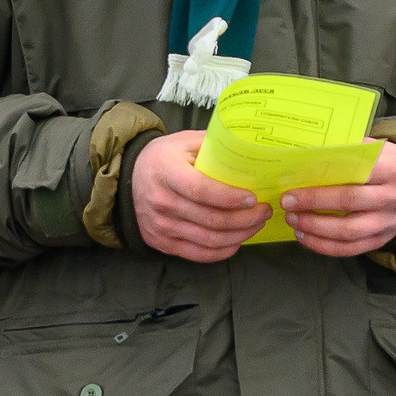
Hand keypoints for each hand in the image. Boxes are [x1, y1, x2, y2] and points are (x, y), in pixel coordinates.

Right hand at [132, 130, 267, 261]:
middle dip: (245, 218)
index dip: (230, 198)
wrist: (131, 178)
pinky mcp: (162, 243)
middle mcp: (161, 202)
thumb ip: (214, 144)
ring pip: (208, 240)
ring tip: (257, 224)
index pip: (201, 190)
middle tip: (264, 211)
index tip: (253, 198)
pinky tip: (238, 240)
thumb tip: (251, 147)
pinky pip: (198, 254)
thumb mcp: (184, 141)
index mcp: (166, 171)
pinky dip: (223, 251)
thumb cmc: (165, 157)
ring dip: (240, 235)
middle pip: (210, 219)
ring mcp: (160, 226)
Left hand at [283, 140, 395, 257]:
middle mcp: (393, 197)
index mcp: (392, 169)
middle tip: (287, 205)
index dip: (320, 186)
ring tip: (293, 222)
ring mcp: (389, 222)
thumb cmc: (383, 162)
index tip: (293, 189)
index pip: (352, 177)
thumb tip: (306, 157)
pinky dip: (324, 246)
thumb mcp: (373, 148)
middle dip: (313, 206)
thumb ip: (346, 151)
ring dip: (315, 229)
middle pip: (348, 204)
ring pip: (348, 232)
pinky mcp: (382, 240)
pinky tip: (305, 237)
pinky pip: (350, 249)